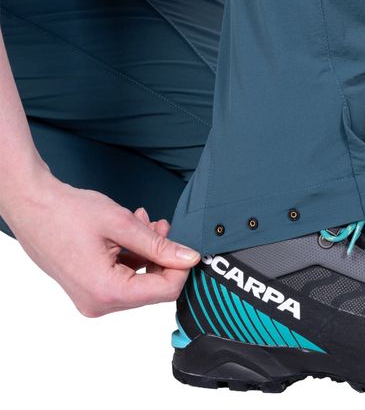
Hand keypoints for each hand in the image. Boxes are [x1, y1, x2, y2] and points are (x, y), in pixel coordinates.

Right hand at [5, 169, 199, 316]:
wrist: (31, 206)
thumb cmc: (68, 212)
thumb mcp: (121, 224)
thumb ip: (159, 244)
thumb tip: (189, 258)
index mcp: (107, 291)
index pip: (164, 291)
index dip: (181, 268)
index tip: (185, 245)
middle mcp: (98, 303)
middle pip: (152, 288)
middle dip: (163, 256)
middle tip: (161, 225)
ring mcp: (92, 298)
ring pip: (139, 281)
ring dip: (148, 252)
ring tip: (144, 222)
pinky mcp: (88, 288)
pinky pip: (123, 277)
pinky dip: (132, 255)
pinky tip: (132, 229)